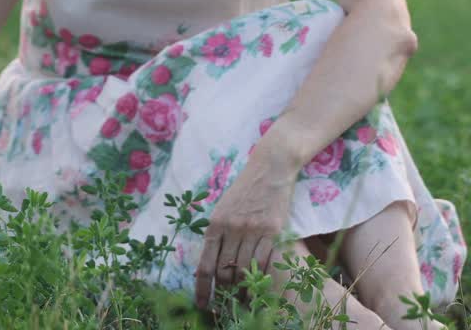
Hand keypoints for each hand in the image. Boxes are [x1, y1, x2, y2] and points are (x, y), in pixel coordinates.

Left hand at [194, 149, 298, 308]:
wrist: (269, 169)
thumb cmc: (244, 190)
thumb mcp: (222, 208)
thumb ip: (217, 233)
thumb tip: (210, 262)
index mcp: (214, 224)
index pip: (205, 264)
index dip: (202, 288)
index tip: (202, 304)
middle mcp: (231, 228)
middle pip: (225, 271)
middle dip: (224, 293)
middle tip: (226, 307)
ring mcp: (252, 230)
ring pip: (246, 269)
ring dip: (244, 290)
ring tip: (243, 303)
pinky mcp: (273, 230)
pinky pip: (266, 261)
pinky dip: (262, 277)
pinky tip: (260, 288)